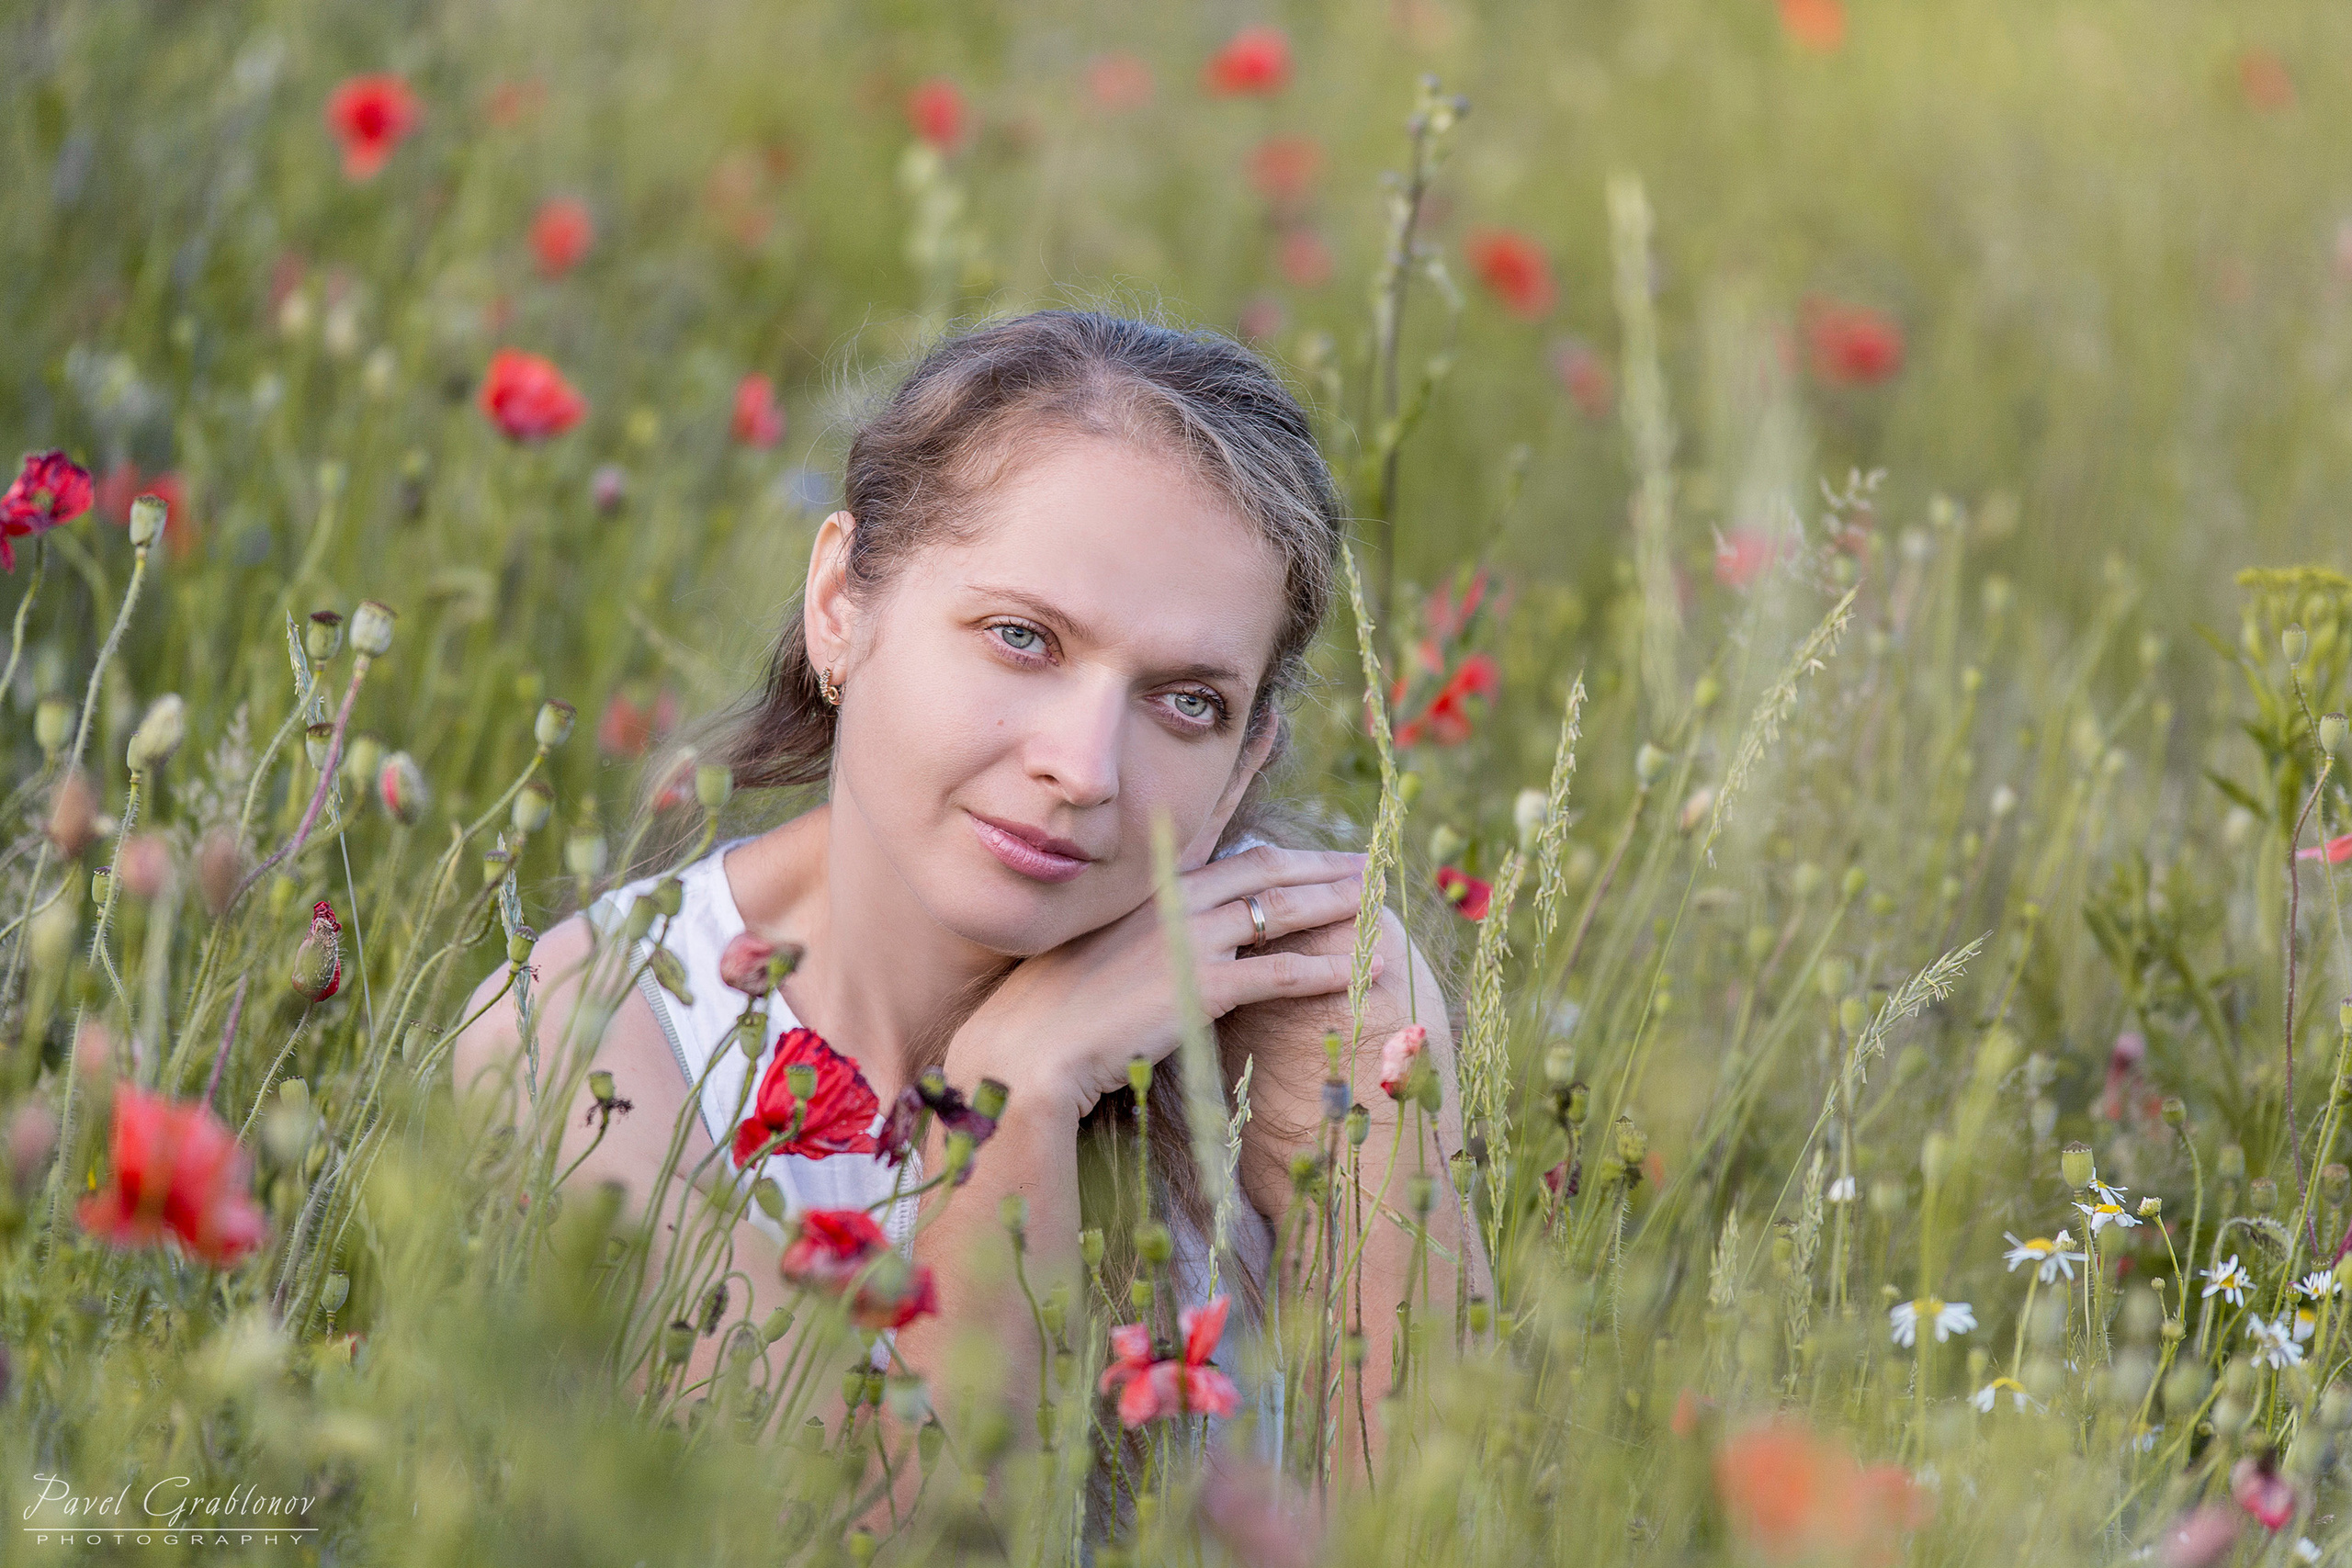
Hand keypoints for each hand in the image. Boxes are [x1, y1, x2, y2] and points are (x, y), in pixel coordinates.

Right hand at [946, 844, 1374, 1124]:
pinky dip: (1321, 968)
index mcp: (1149, 890)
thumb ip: (1135, 937)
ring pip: (1280, 911)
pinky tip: (1355, 970)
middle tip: (1366, 864)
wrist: (1027, 1047)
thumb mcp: (1090, 953)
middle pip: (1266, 871)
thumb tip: (1159, 945)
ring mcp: (1188, 940)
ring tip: (1376, 903)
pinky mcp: (1200, 986)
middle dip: (1321, 866)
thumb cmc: (1048, 1011)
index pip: (1230, 855)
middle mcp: (1173, 903)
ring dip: (1335, 905)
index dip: (1280, 849)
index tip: (1318, 849)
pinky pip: (1277, 972)